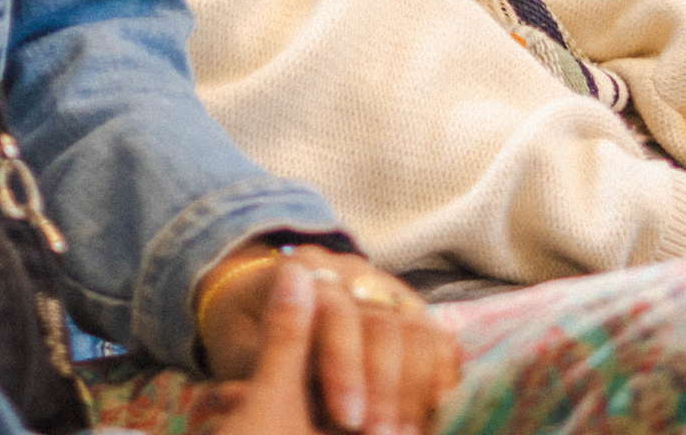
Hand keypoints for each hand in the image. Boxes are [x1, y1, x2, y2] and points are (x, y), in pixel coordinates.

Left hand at [194, 248, 454, 434]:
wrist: (265, 326)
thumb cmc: (248, 343)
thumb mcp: (245, 354)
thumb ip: (270, 352)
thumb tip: (266, 343)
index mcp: (303, 268)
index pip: (334, 309)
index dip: (345, 365)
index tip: (346, 417)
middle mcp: (351, 270)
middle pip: (382, 322)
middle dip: (384, 386)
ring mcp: (386, 289)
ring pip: (417, 331)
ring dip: (414, 390)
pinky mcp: (412, 315)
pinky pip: (439, 341)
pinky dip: (441, 379)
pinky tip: (434, 416)